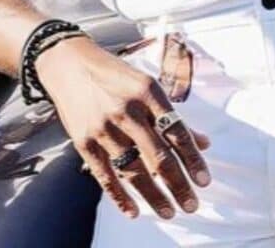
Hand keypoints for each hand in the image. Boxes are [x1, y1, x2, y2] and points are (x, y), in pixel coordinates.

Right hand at [36, 35, 211, 220]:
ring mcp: (104, 127)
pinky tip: (133, 210)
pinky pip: (105, 175)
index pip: (176, 131)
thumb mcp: (146, 85)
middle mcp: (127, 109)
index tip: (204, 181)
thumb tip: (204, 143)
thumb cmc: (114, 75)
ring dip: (153, 196)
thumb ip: (172, 115)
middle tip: (191, 205)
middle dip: (178, 184)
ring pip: (133, 170)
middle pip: (158, 155)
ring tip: (169, 211)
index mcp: (147, 91)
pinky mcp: (84, 141)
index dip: (192, 159)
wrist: (70, 64)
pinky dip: (120, 196)